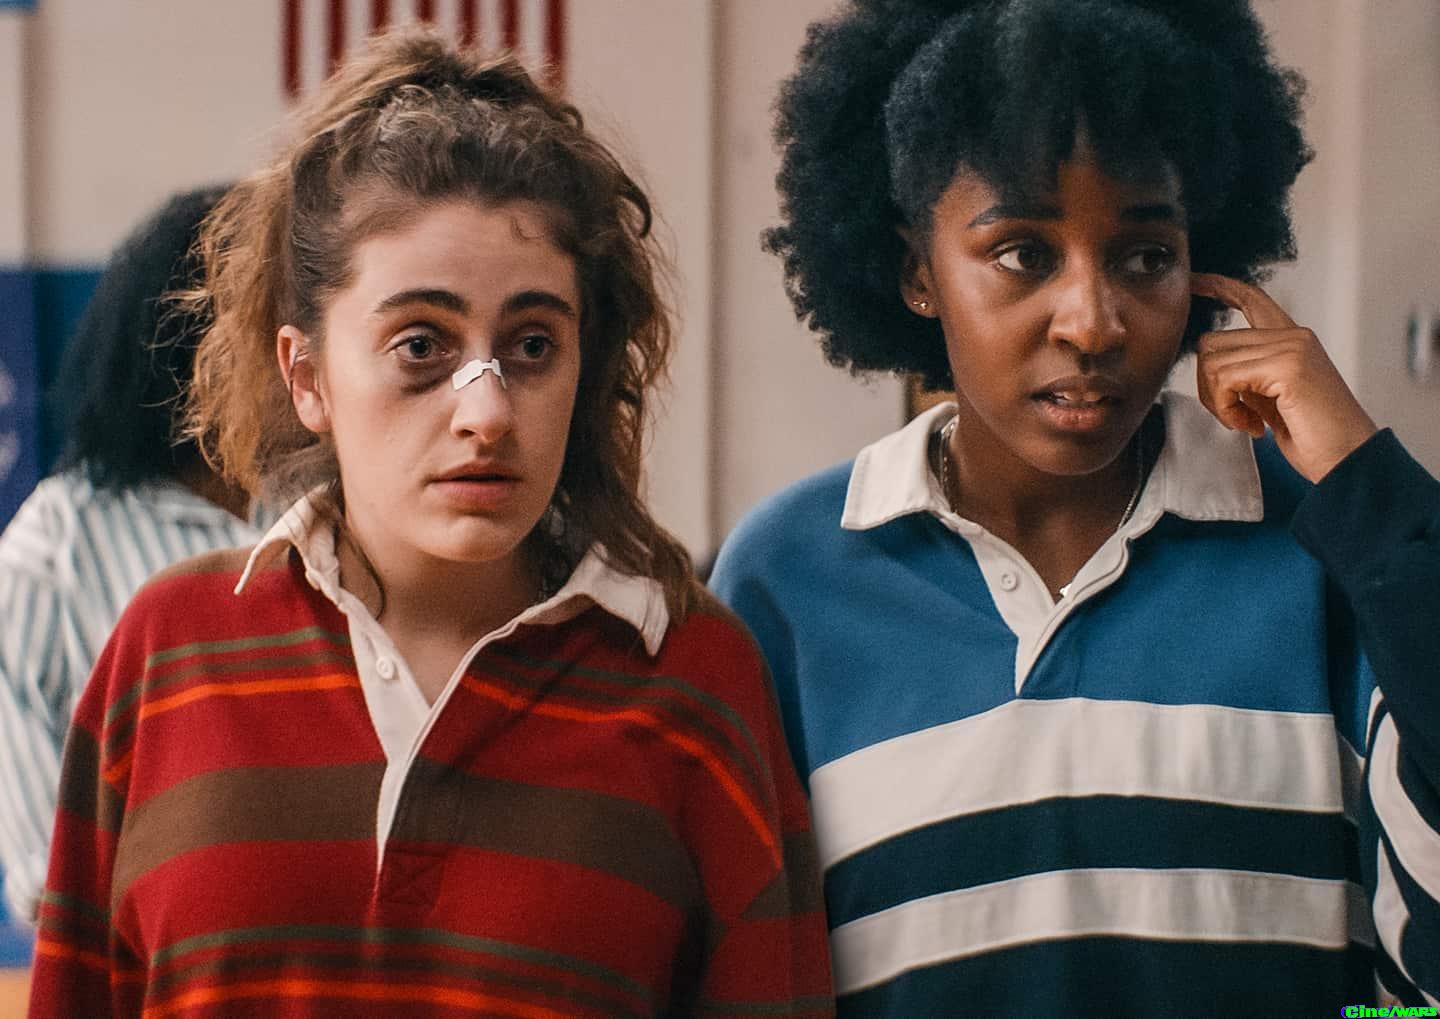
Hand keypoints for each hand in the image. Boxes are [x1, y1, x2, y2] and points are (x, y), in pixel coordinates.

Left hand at [1191, 273, 1376, 482]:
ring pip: (1212, 362)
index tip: (1194, 283)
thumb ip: (1248, 373)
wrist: (1349, 458)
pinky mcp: (1286, 366)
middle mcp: (1293, 336)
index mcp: (1292, 339)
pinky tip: (1254, 427)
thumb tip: (1209, 362)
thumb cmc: (1313, 436)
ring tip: (1247, 422)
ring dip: (1218, 402)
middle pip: (1211, 343)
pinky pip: (1224, 380)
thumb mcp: (1272, 397)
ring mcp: (1291, 347)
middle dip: (1207, 386)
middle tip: (1233, 416)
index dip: (1219, 288)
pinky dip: (1227, 410)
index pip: (1251, 299)